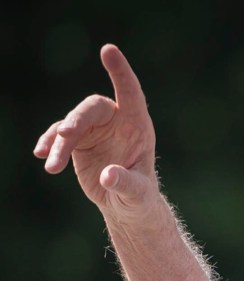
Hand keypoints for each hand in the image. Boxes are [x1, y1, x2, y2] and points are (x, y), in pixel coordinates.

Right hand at [33, 44, 158, 220]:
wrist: (126, 205)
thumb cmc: (140, 197)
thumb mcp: (138, 194)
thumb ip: (126, 183)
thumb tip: (108, 176)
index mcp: (137, 126)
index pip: (130, 92)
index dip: (120, 72)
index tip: (108, 50)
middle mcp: (116, 121)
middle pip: (92, 108)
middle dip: (77, 119)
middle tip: (64, 134)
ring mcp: (95, 129)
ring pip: (71, 124)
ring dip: (59, 143)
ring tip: (52, 166)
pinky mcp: (79, 140)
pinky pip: (58, 136)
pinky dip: (49, 144)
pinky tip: (41, 155)